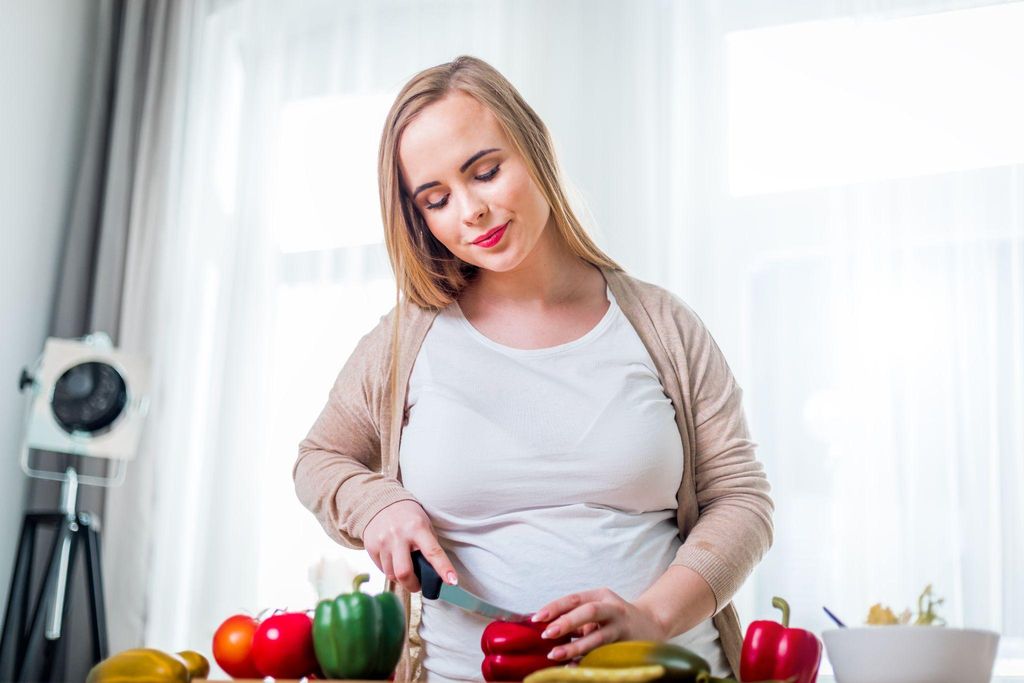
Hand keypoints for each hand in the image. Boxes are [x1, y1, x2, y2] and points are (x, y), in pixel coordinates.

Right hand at [361, 500, 457, 593]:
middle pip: (404, 572)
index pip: (433, 552)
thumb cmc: (408, 516)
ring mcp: (383, 542)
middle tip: (418, 586)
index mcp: (417, 528)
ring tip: (405, 570)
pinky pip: (382, 569)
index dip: (443, 568)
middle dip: (413, 585)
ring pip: (392, 574)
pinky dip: (390, 571)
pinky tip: (394, 562)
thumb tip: (434, 573)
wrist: (381, 503)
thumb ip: (429, 546)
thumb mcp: (424, 525)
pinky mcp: (371, 547)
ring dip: (401, 579)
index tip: (452, 581)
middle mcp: (399, 535)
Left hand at [531, 588, 669, 661]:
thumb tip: (547, 628)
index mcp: (602, 596)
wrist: (652, 624)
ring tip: (555, 654)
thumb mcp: (599, 609)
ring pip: (598, 637)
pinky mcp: (628, 646)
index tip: (538, 618)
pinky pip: (606, 655)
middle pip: (590, 612)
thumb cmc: (615, 617)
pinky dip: (588, 661)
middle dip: (567, 622)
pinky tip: (574, 667)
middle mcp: (613, 609)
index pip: (576, 598)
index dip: (556, 607)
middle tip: (548, 633)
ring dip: (575, 647)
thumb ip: (577, 616)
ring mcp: (622, 628)